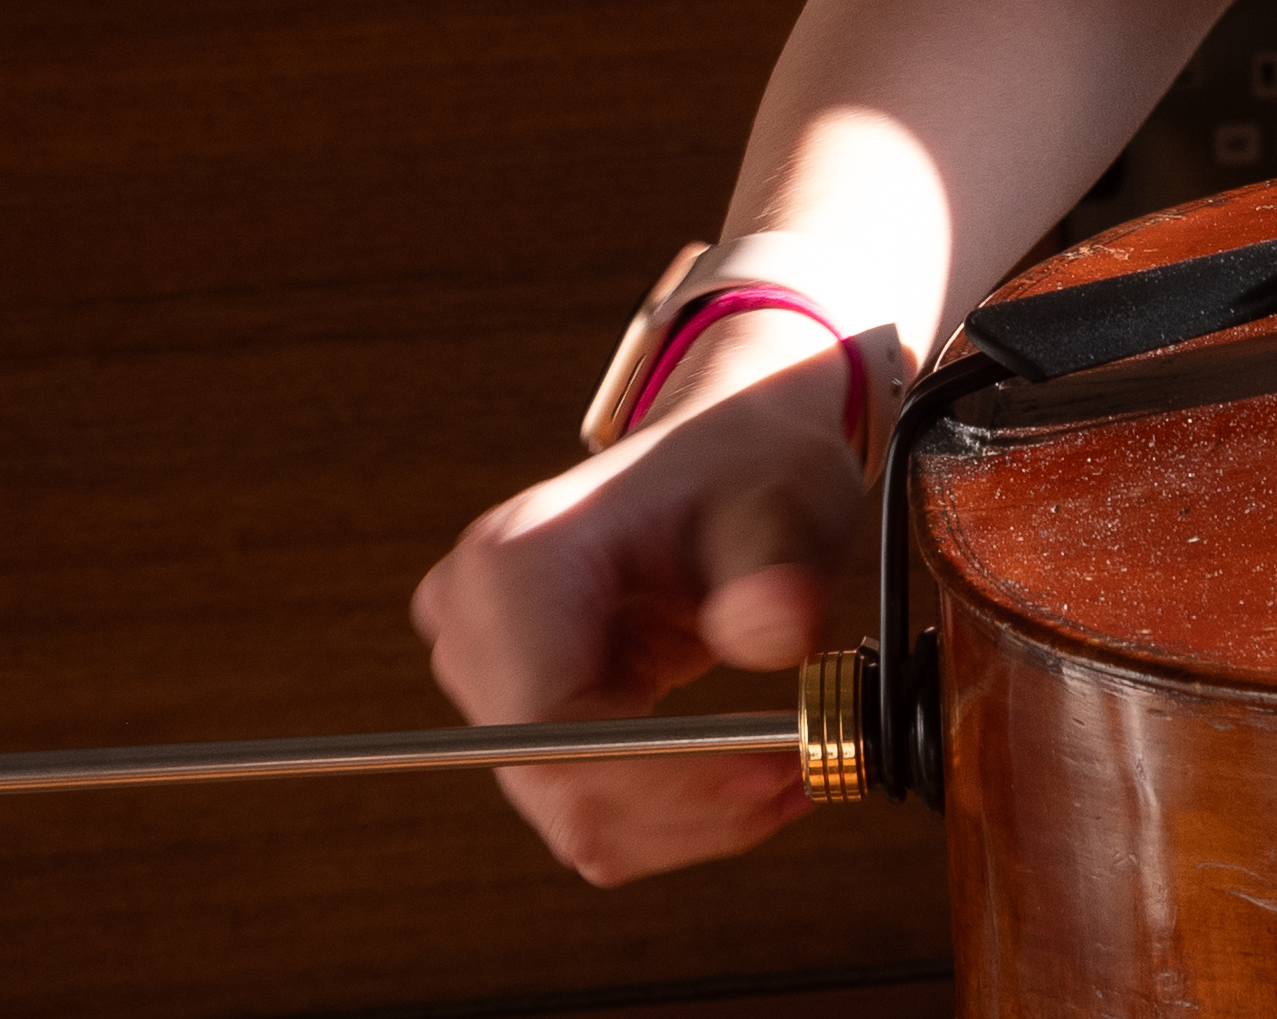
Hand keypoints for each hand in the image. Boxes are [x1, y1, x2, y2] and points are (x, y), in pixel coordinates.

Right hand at [406, 338, 867, 883]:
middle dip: (690, 806)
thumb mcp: (784, 501)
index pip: (551, 727)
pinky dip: (673, 813)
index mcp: (516, 562)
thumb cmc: (750, 465)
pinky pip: (587, 807)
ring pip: (574, 814)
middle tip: (802, 774)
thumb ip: (777, 571)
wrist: (729, 457)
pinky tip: (744, 774)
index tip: (776, 770)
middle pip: (559, 784)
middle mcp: (474, 621)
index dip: (660, 777)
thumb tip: (770, 635)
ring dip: (690, 820)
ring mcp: (485, 673)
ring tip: (788, 770)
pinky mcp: (517, 713)